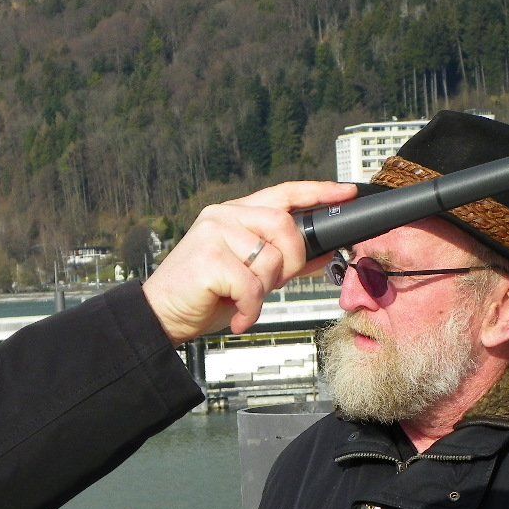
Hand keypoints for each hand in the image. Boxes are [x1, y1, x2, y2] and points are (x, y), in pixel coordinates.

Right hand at [142, 181, 356, 343]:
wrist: (162, 315)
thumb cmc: (205, 294)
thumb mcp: (252, 276)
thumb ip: (285, 261)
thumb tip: (321, 253)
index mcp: (235, 213)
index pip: (283, 193)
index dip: (317, 192)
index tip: (345, 193)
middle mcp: (224, 216)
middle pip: (284, 226)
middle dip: (291, 261)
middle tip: (272, 285)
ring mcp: (213, 233)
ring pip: (270, 260)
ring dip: (264, 292)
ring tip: (244, 302)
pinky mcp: (208, 258)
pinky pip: (252, 285)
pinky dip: (250, 308)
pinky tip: (237, 316)